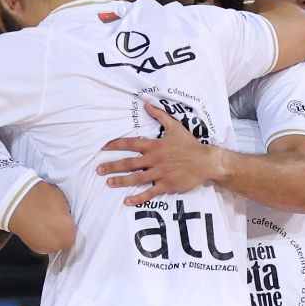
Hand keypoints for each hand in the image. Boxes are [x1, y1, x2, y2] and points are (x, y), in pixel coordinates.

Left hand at [98, 101, 220, 203]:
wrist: (206, 161)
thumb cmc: (190, 144)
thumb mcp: (175, 126)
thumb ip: (159, 115)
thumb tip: (146, 104)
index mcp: (155, 145)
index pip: (131, 144)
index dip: (116, 145)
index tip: (103, 147)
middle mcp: (155, 159)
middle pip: (129, 163)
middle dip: (112, 166)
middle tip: (99, 169)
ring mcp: (160, 173)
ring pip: (137, 178)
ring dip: (121, 181)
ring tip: (109, 183)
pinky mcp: (167, 185)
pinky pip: (150, 193)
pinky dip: (138, 198)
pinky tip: (127, 201)